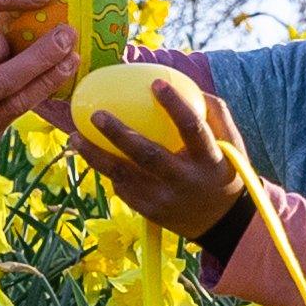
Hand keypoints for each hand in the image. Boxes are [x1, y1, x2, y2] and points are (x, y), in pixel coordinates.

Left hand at [75, 68, 246, 242]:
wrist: (220, 223)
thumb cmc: (220, 170)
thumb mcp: (230, 144)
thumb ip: (214, 113)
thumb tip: (184, 83)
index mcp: (209, 159)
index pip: (192, 128)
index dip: (175, 105)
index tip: (155, 83)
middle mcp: (185, 181)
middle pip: (147, 155)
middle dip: (119, 134)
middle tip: (96, 114)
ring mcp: (165, 199)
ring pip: (123, 175)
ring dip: (95, 155)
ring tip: (74, 137)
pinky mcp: (149, 212)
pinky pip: (122, 187)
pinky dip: (107, 170)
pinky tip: (92, 154)